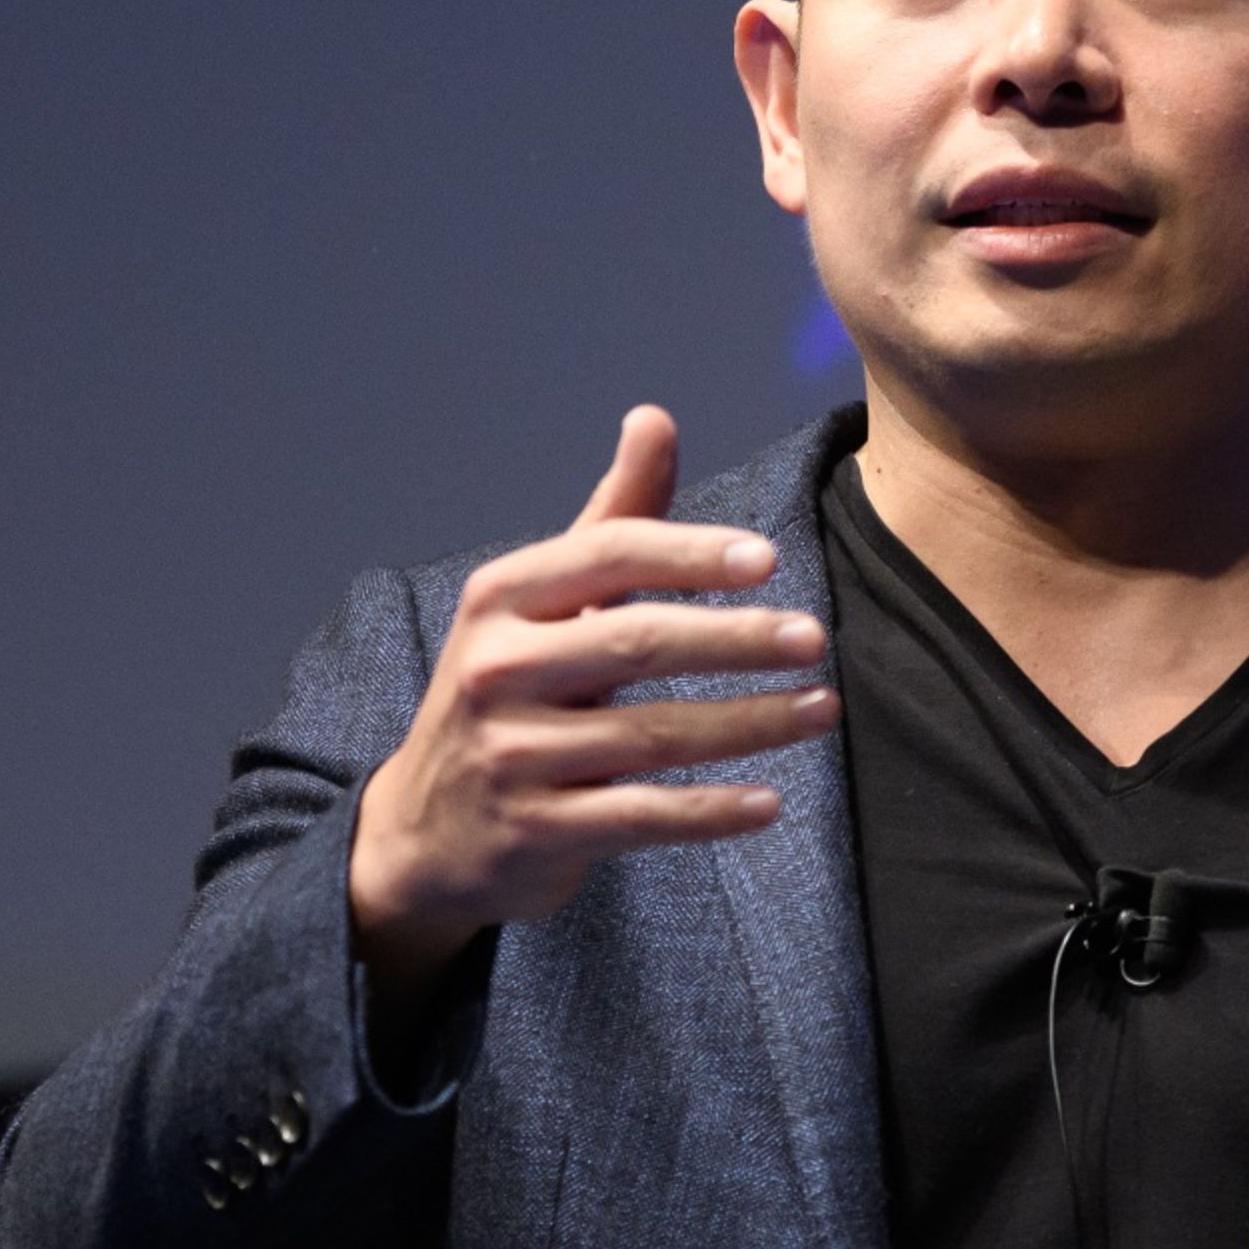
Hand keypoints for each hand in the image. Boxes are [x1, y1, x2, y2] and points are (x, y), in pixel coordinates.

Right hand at [349, 405, 833, 996]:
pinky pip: (642, 816)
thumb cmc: (507, 694)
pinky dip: (710, 811)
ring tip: (823, 708)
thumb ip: (611, 518)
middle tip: (814, 638)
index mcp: (500, 599)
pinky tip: (769, 802)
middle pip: (635, 642)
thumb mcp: (542, 604)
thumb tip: (655, 417)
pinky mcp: (537, 831)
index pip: (605, 557)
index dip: (688, 554)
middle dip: (734, 638)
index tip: (767, 558)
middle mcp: (498, 671)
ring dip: (750, 723)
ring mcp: (514, 756)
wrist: (425, 830)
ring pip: (653, 736)